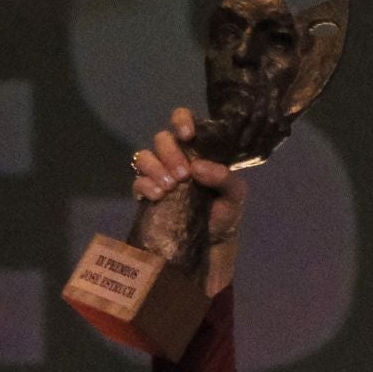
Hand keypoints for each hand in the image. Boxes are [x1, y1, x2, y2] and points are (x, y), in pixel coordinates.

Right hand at [131, 106, 247, 294]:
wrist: (210, 251)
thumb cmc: (224, 218)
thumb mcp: (235, 197)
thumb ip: (226, 178)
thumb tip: (199, 167)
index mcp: (198, 152)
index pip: (185, 122)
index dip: (182, 121)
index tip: (188, 136)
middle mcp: (176, 160)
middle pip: (162, 139)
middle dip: (170, 153)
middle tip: (183, 175)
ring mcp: (159, 177)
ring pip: (145, 156)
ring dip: (155, 167)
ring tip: (170, 187)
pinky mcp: (146, 196)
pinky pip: (137, 181)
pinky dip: (145, 184)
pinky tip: (158, 196)